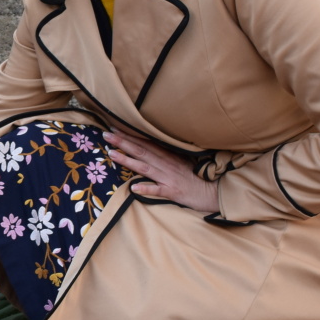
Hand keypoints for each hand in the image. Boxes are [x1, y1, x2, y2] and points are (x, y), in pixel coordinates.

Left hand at [103, 130, 219, 212]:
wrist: (214, 192)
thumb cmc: (196, 178)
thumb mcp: (181, 162)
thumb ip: (166, 155)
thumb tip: (149, 148)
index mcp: (168, 156)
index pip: (146, 143)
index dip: (129, 135)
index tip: (114, 127)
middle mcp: (166, 164)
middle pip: (142, 151)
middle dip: (123, 142)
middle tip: (106, 134)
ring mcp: (168, 178)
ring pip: (145, 167)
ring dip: (128, 160)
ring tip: (111, 154)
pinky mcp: (172, 192)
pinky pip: (158, 190)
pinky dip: (146, 188)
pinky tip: (133, 187)